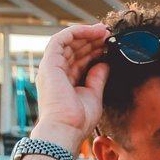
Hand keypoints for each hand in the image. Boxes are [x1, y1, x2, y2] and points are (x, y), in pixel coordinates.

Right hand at [32, 24, 110, 152]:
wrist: (66, 128)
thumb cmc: (78, 120)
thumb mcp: (93, 95)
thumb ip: (97, 78)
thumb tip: (104, 64)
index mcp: (65, 81)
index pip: (79, 60)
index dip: (93, 50)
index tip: (109, 45)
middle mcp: (56, 73)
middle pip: (74, 50)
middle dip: (92, 40)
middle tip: (109, 35)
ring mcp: (51, 67)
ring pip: (68, 43)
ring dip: (86, 35)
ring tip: (104, 31)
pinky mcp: (49, 63)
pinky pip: (60, 40)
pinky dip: (75, 32)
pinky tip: (91, 30)